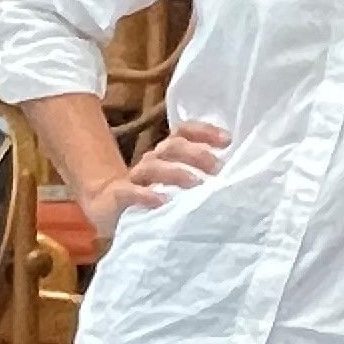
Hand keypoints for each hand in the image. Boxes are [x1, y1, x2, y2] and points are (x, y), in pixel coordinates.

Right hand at [83, 119, 226, 246]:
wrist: (108, 211)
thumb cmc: (155, 199)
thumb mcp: (181, 187)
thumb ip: (201, 178)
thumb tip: (234, 179)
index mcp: (167, 154)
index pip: (185, 132)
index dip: (205, 131)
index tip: (227, 140)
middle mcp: (152, 160)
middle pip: (172, 146)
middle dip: (196, 153)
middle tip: (217, 168)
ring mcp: (135, 178)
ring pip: (153, 165)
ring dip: (175, 171)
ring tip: (195, 183)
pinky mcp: (119, 197)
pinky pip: (129, 192)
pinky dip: (145, 195)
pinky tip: (161, 200)